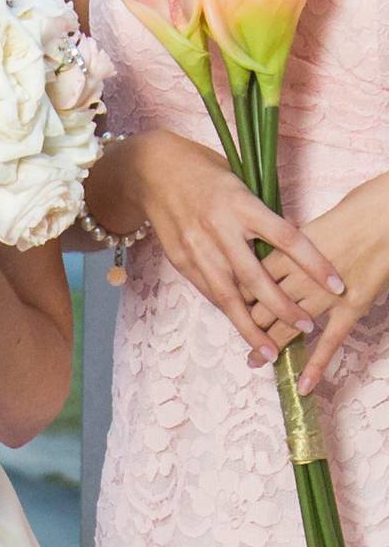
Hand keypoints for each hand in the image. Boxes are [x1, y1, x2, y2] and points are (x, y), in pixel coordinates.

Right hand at [130, 131, 343, 362]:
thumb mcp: (240, 184)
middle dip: (283, 306)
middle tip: (306, 326)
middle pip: (255, 276)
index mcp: (240, 203)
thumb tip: (289, 248)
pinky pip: (207, 290)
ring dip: (250, 324)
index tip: (335, 283)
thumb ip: (260, 216)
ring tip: (270, 347)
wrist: (153, 171)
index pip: (286, 237)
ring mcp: (195, 247)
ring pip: (227, 294)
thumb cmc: (204, 173)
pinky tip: (240, 324)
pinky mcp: (180, 259)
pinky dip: (226, 308)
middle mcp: (218, 228)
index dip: (313, 263)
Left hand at [245, 174, 388, 393]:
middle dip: (247, 325)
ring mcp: (323, 294)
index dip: (235, 296)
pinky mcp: (350, 307)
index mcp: (283, 252)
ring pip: (288, 325)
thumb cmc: (353, 212)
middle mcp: (298, 276)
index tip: (225, 307)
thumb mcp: (308, 226)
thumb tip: (269, 254)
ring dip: (269, 344)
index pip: (249, 280)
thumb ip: (286, 247)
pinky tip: (304, 384)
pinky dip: (316, 364)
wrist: (385, 215)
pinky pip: (330, 341)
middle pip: (262, 306)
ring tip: (255, 362)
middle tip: (237, 340)